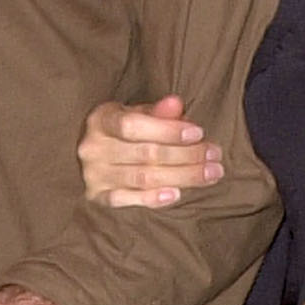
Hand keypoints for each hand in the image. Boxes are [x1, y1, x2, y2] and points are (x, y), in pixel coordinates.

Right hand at [78, 93, 224, 207]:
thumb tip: (176, 104)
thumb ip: (156, 112)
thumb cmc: (120, 132)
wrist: (89, 158)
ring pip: (144, 178)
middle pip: (146, 154)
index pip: (134, 125)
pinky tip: (177, 193)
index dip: (168, 130)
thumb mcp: (135, 115)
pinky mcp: (97, 197)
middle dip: (187, 155)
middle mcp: (93, 148)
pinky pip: (127, 200)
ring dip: (183, 176)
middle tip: (215, 155)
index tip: (198, 133)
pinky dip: (153, 198)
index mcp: (101, 120)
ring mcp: (94, 175)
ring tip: (211, 173)